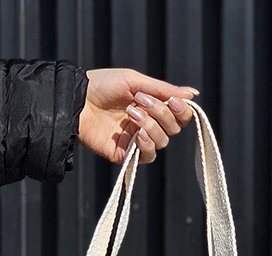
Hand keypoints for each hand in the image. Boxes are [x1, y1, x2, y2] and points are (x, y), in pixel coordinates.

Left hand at [79, 68, 196, 164]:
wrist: (77, 100)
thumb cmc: (103, 85)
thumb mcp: (135, 81)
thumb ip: (165, 90)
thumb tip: (194, 94)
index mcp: (153, 106)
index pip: (179, 115)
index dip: (182, 110)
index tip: (174, 101)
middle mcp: (148, 124)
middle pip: (173, 128)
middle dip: (161, 113)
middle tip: (141, 101)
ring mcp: (137, 140)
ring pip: (162, 141)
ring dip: (150, 125)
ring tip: (130, 112)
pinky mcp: (126, 154)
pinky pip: (148, 156)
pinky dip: (147, 145)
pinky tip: (137, 134)